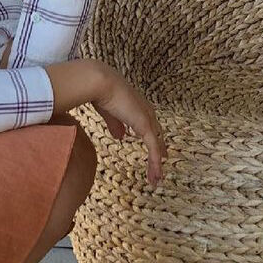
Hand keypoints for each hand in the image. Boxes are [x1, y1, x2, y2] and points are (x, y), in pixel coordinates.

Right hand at [92, 66, 166, 187]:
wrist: (101, 83)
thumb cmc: (101, 92)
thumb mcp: (109, 112)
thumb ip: (116, 125)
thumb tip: (120, 137)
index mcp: (138, 107)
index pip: (149, 126)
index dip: (152, 138)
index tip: (155, 149)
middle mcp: (146, 112)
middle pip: (156, 136)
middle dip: (158, 150)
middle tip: (162, 163)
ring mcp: (147, 119)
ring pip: (156, 146)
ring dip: (156, 163)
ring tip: (156, 179)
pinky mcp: (145, 126)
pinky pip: (153, 149)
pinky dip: (154, 163)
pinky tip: (155, 175)